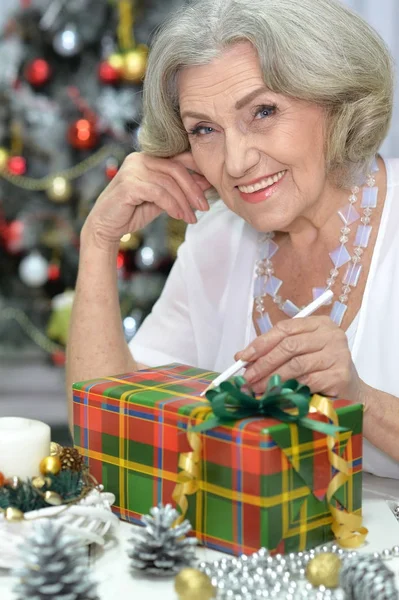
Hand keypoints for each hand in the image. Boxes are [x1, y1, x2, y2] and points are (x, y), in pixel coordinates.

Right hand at [82, 151, 210, 249]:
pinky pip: (158, 193)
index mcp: (149, 157)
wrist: (106, 227)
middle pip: (177, 169)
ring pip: (169, 183)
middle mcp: (140, 158)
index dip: (199, 171)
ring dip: (184, 202)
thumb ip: (179, 190)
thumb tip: (206, 183)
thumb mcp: (162, 199)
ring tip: (192, 218)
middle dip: (194, 189)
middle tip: (205, 206)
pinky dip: (172, 205)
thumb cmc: (133, 212)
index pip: (180, 158)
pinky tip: (179, 216)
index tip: (212, 188)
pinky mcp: (128, 184)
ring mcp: (132, 169)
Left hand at [235, 316, 363, 401]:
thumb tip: (242, 357)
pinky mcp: (340, 375)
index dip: (261, 343)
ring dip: (272, 378)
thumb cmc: (322, 371)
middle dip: (263, 362)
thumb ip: (276, 351)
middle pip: (289, 346)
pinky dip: (290, 388)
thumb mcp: (300, 355)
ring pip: (296, 365)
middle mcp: (331, 335)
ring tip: (257, 388)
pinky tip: (278, 394)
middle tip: (247, 377)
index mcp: (319, 324)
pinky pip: (307, 381)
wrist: (353, 394)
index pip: (285, 328)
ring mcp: (338, 354)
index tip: (243, 357)